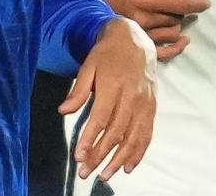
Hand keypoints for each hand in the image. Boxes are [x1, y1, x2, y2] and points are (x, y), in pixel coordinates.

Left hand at [58, 18, 156, 181]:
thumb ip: (78, 90)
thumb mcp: (88, 65)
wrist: (134, 39)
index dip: (90, 140)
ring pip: (133, 137)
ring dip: (119, 160)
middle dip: (100, 155)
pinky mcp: (152, 107)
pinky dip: (139, 152)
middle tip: (85, 172)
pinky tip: (128, 166)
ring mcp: (144, 103)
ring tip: (105, 175)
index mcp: (114, 85)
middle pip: (116, 133)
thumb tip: (63, 111)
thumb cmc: (107, 54)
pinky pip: (147, 134)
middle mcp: (132, 96)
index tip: (79, 157)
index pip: (101, 119)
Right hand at [96, 0, 210, 60]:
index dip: (196, 5)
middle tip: (177, 6)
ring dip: (176, 26)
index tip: (206, 3)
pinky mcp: (136, 44)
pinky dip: (175, 48)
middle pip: (176, 19)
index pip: (181, 5)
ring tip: (172, 18)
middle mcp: (144, 19)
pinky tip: (182, 42)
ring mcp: (140, 34)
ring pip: (171, 34)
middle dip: (181, 13)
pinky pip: (162, 52)